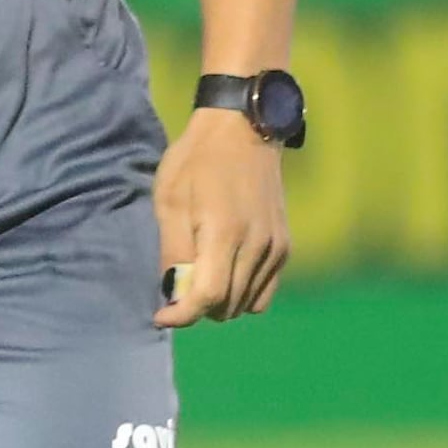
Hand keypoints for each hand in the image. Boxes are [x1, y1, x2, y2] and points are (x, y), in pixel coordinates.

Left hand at [153, 107, 292, 328]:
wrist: (244, 131)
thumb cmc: (196, 161)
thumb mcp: (169, 200)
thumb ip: (172, 251)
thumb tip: (172, 294)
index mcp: (225, 233)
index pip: (208, 296)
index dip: (182, 314)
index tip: (161, 316)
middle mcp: (258, 247)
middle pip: (227, 306)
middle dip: (197, 308)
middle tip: (176, 288)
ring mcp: (277, 248)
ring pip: (247, 304)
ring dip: (220, 302)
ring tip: (199, 277)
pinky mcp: (286, 247)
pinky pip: (265, 291)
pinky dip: (242, 293)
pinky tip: (225, 273)